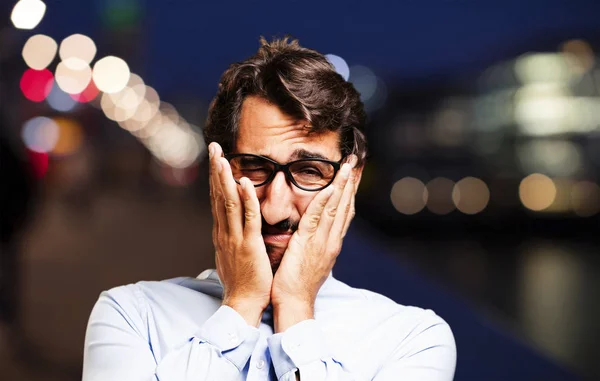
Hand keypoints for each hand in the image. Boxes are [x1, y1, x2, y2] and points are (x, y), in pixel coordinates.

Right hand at [209, 142, 272, 326]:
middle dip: (215, 170)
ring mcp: (234, 238)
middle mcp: (224, 232)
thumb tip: (229, 223)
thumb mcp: (232, 253)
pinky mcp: (249, 245)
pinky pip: (248, 218)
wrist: (243, 303)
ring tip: (222, 158)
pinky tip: (244, 183)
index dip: (215, 177)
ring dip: (225, 179)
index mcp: (222, 233)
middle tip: (213, 147)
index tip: (215, 158)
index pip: (216, 199)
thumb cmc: (241, 280)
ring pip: (228, 203)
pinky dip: (246, 200)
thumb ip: (231, 235)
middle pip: (217, 195)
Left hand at [271, 156, 359, 331]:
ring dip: (342, 185)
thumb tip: (315, 231)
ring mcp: (322, 242)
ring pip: (335, 208)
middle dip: (350, 183)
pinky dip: (324, 201)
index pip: (345, 213)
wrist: (294, 303)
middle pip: (345, 206)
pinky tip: (329, 187)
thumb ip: (315, 243)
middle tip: (354, 162)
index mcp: (332, 244)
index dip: (350, 192)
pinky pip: (317, 218)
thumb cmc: (297, 284)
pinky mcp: (308, 244)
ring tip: (346, 166)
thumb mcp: (311, 260)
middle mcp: (332, 240)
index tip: (352, 175)